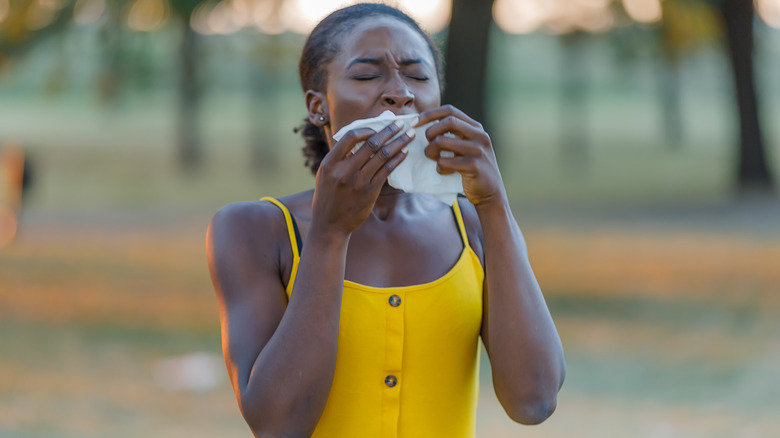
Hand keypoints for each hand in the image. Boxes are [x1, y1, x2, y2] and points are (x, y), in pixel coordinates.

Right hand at [312, 120, 414, 235]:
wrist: (329, 224)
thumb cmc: (328, 196)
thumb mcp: (325, 174)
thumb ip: (339, 157)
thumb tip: (359, 139)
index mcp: (330, 163)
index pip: (350, 137)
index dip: (366, 129)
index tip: (377, 127)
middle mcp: (344, 171)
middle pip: (371, 144)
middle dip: (390, 131)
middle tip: (402, 123)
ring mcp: (358, 182)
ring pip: (383, 156)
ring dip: (399, 143)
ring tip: (410, 134)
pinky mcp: (370, 192)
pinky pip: (387, 171)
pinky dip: (397, 159)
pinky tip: (404, 152)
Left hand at [416, 105, 506, 206]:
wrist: (490, 192)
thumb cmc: (472, 168)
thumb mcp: (467, 146)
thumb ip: (454, 135)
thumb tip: (424, 125)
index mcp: (476, 128)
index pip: (450, 111)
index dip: (429, 114)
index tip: (414, 123)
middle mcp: (479, 135)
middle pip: (447, 122)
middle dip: (430, 132)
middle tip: (426, 145)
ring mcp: (477, 150)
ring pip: (442, 141)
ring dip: (430, 151)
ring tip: (433, 159)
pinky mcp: (474, 166)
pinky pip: (445, 162)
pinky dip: (439, 167)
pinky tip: (444, 172)